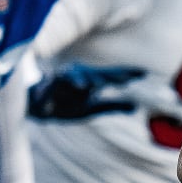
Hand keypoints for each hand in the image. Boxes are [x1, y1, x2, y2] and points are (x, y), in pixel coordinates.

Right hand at [28, 65, 145, 118]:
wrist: (37, 108)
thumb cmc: (66, 105)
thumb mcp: (91, 109)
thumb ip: (112, 106)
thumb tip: (136, 107)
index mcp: (92, 83)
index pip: (112, 78)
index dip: (127, 74)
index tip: (144, 73)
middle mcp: (82, 78)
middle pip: (101, 75)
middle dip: (116, 75)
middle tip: (133, 77)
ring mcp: (67, 79)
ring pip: (84, 77)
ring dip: (96, 79)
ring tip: (105, 82)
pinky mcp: (52, 83)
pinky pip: (63, 81)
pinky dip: (72, 82)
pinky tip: (81, 85)